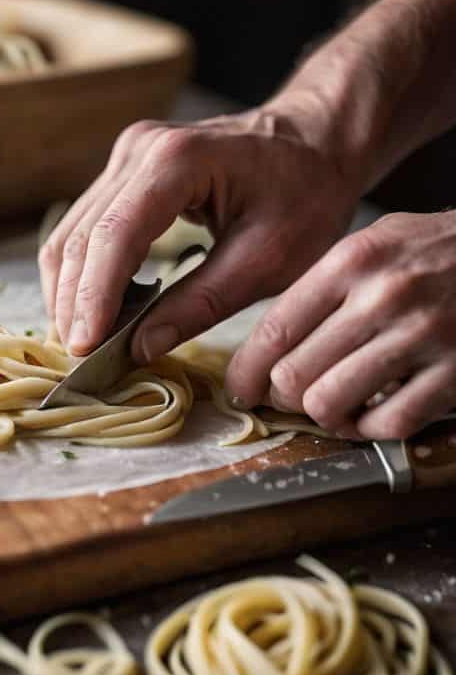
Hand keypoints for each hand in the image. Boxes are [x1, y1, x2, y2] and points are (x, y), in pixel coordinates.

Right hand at [38, 106, 358, 362]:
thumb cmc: (306, 194)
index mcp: (179, 161)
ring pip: (71, 234)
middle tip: (80, 359)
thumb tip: (139, 347)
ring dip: (70, 292)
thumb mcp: (268, 259)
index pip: (116, 236)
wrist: (314, 140)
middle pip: (81, 237)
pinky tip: (96, 309)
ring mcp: (126, 157)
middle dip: (74, 303)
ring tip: (83, 342)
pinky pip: (84, 228)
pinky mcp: (123, 172)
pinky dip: (83, 274)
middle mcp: (139, 150)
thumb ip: (201, 304)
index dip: (94, 297)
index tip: (85, 349)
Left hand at [226, 211, 455, 438]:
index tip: (240, 387)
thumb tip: (269, 343)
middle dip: (282, 396)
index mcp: (351, 263)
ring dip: (322, 416)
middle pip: (293, 375)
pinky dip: (369, 430)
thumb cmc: (433, 250)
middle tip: (288, 396)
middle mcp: (383, 298)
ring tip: (330, 406)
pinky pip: (389, 424)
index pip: (275, 329)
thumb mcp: (371, 245)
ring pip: (330, 404)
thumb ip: (320, 288)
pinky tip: (370, 415)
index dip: (246, 370)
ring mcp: (423, 336)